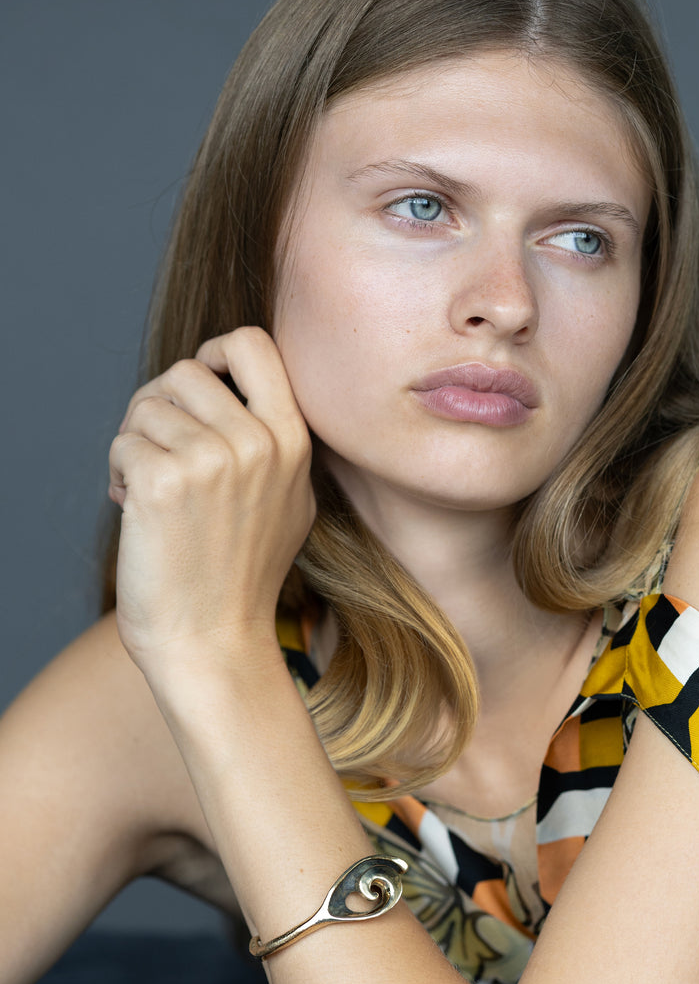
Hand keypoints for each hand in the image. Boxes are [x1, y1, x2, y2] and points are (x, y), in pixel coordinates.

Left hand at [108, 327, 314, 681]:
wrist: (215, 639)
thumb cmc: (247, 574)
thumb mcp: (292, 500)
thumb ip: (275, 442)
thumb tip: (231, 391)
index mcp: (293, 441)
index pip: (253, 344)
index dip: (216, 351)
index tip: (201, 382)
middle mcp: (258, 442)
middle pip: (186, 371)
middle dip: (162, 405)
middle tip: (160, 448)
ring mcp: (211, 461)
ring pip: (147, 407)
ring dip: (137, 442)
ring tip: (151, 489)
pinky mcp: (162, 483)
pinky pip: (121, 443)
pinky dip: (119, 472)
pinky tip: (136, 510)